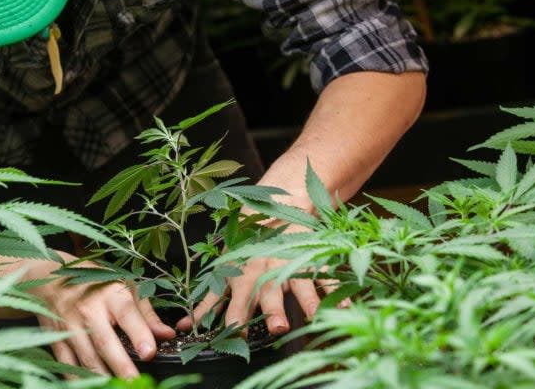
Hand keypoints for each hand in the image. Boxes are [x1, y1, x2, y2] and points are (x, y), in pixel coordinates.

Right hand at [23, 257, 175, 377]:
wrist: (52, 279)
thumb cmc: (97, 284)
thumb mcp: (126, 288)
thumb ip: (147, 315)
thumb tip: (168, 335)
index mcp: (111, 294)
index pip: (127, 314)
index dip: (139, 334)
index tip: (150, 353)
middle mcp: (89, 310)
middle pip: (105, 342)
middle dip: (121, 366)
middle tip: (135, 382)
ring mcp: (70, 326)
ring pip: (86, 358)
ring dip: (102, 377)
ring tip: (117, 387)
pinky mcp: (57, 339)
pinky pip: (68, 364)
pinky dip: (79, 379)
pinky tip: (93, 385)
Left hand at [177, 149, 346, 334]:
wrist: (279, 203)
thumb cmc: (246, 246)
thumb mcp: (226, 269)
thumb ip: (210, 301)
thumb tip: (186, 327)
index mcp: (242, 271)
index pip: (234, 295)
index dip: (232, 313)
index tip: (232, 331)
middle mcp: (266, 266)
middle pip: (268, 287)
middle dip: (271, 307)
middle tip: (276, 327)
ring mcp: (290, 260)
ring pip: (298, 280)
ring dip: (306, 300)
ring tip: (314, 317)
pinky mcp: (311, 255)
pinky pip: (326, 273)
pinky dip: (336, 289)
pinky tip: (348, 306)